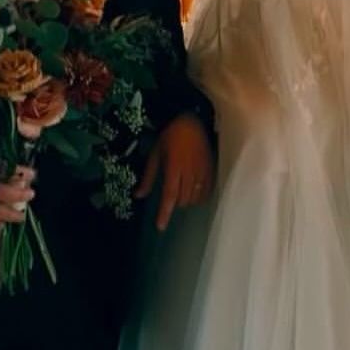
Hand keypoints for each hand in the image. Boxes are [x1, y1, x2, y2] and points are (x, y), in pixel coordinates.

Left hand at [134, 113, 213, 230]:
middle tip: (172, 191)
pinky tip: (195, 191)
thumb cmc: (170, 137)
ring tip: (182, 190)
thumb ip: (149, 177)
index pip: (169, 196)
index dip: (164, 213)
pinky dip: (199, 197)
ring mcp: (202, 172)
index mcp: (173, 168)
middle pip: (182, 200)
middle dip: (175, 202)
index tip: (160, 226)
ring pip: (194, 198)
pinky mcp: (211, 171)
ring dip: (186, 200)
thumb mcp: (155, 155)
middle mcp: (188, 172)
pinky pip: (206, 193)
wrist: (192, 122)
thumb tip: (138, 195)